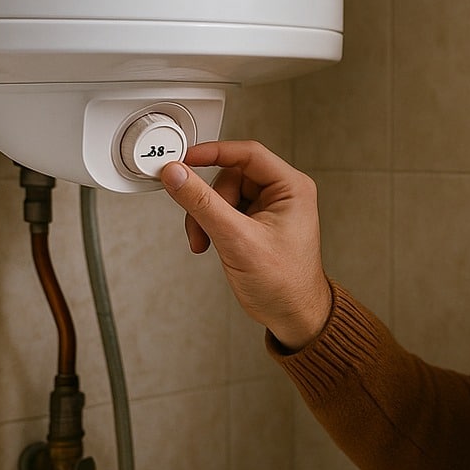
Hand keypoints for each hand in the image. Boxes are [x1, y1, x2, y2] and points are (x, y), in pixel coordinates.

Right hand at [160, 141, 331, 349]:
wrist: (292, 317)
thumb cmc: (285, 284)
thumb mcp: (237, 239)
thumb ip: (203, 203)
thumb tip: (177, 175)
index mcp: (292, 187)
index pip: (247, 154)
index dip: (213, 153)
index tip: (184, 159)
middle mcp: (282, 193)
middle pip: (230, 176)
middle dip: (209, 202)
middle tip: (200, 226)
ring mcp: (269, 209)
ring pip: (223, 195)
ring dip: (206, 218)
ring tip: (206, 242)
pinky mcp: (255, 223)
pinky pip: (224, 211)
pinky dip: (211, 226)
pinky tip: (211, 244)